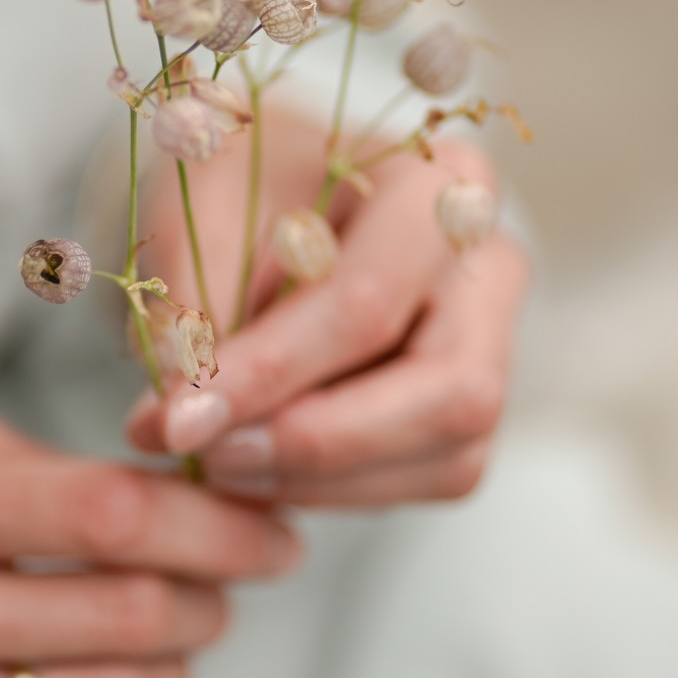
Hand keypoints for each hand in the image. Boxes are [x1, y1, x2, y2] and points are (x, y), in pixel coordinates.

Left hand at [128, 117, 529, 508]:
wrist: (278, 198)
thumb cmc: (247, 191)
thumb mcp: (199, 217)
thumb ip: (194, 317)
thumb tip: (181, 424)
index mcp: (434, 188)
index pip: (369, 302)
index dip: (272, 373)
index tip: (179, 420)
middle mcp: (492, 264)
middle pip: (450, 391)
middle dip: (321, 443)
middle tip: (214, 457)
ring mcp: (498, 340)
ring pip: (450, 454)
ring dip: (326, 480)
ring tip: (224, 461)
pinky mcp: (475, 405)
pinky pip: (434, 477)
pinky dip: (343, 490)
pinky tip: (269, 464)